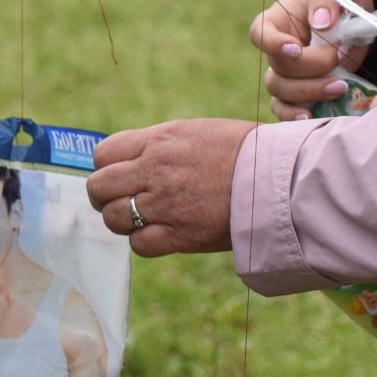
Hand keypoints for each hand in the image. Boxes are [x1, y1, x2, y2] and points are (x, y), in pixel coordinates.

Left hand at [87, 119, 256, 254]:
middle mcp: (155, 171)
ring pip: (113, 218)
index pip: (103, 154)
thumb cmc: (243, 151)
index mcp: (158, 140)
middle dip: (103, 195)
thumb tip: (133, 157)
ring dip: (121, 220)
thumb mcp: (194, 132)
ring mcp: (165, 204)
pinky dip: (142, 242)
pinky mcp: (181, 235)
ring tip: (140, 218)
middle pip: (99, 187)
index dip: (106, 167)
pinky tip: (158, 234)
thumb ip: (159, 144)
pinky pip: (139, 244)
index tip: (116, 174)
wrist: (278, 178)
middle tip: (118, 199)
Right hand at [247, 0, 373, 121]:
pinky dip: (295, 116)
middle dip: (309, 69)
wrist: (357, 16)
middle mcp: (278, 48)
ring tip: (340, 87)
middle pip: (277, 68)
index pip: (260, 33)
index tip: (296, 47)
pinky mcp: (301, 90)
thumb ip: (326, 1)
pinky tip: (313, 117)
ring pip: (281, 91)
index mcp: (278, 20)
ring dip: (309, 93)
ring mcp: (288, 72)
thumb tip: (321, 24)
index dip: (272, 44)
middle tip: (338, 60)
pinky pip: (286, 109)